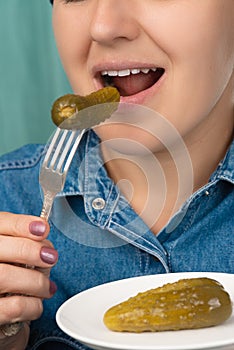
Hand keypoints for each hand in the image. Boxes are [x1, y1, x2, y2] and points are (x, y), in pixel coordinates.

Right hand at [0, 212, 57, 349]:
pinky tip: (36, 304)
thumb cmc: (9, 277)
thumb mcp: (15, 255)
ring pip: (6, 276)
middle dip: (32, 251)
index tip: (43, 229)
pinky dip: (33, 305)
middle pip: (0, 248)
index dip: (22, 224)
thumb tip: (45, 242)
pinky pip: (15, 306)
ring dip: (36, 281)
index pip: (0, 223)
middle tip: (51, 257)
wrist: (0, 312)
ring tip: (46, 287)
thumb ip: (26, 243)